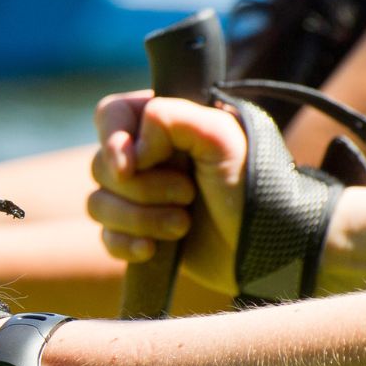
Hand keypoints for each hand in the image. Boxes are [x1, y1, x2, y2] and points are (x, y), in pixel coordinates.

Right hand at [88, 92, 247, 294]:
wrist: (268, 249)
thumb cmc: (253, 186)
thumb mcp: (221, 137)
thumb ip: (170, 118)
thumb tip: (132, 149)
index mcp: (166, 124)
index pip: (110, 115)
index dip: (113, 141)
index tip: (131, 166)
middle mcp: (149, 157)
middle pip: (100, 165)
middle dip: (142, 188)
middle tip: (188, 194)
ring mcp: (141, 197)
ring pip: (98, 204)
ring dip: (139, 218)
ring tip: (181, 226)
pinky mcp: (140, 233)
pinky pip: (106, 238)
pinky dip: (126, 245)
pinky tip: (154, 250)